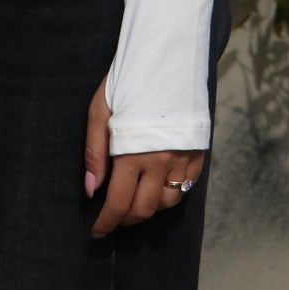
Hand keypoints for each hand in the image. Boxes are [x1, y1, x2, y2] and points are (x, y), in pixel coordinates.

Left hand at [83, 73, 204, 237]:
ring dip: (148, 209)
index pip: (119, 203)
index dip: (107, 223)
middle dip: (125, 219)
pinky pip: (186, 187)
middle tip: (112, 218)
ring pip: (167, 203)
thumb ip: (94, 153)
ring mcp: (183, 158)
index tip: (97, 232)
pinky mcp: (197, 152)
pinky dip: (170, 195)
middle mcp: (162, 162)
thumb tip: (91, 190)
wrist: (166, 56)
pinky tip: (156, 187)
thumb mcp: (100, 111)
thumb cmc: (127, 82)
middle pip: (144, 210)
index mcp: (134, 153)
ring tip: (133, 202)